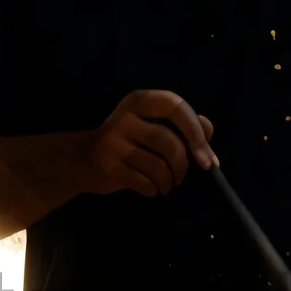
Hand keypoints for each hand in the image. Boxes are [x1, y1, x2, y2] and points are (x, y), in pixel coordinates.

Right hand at [81, 89, 217, 198]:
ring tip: (167, 184)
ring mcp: (114, 141)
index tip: (206, 157)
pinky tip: (151, 188)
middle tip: (184, 176)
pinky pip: (144, 183)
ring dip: (169, 181)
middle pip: (168, 141)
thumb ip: (181, 124)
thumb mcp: (151, 124)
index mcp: (140, 100)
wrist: (82, 160)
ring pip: (158, 166)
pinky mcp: (108, 165)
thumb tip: (208, 130)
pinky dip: (154, 189)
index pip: (175, 106)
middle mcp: (125, 117)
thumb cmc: (127, 142)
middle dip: (183, 164)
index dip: (195, 131)